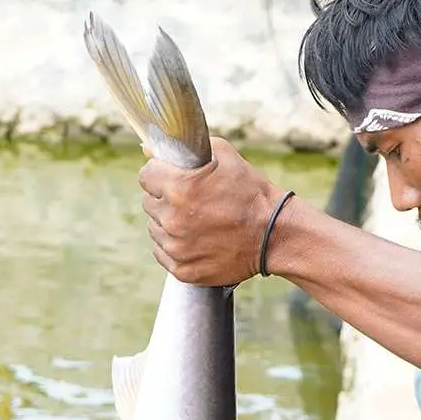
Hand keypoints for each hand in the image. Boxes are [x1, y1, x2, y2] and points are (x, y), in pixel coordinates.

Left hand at [138, 136, 286, 285]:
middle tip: (192, 201)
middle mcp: (172, 219)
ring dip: (170, 223)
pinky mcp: (182, 269)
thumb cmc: (250, 192)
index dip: (160, 174)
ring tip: (198, 221)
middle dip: (165, 199)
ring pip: (155, 228)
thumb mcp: (223, 156)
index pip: (146, 176)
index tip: (173, 179)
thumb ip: (183, 149)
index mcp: (179, 188)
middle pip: (149, 203)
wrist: (274, 235)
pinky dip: (175, 246)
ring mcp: (176, 247)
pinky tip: (197, 239)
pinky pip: (163, 252)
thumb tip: (147, 150)